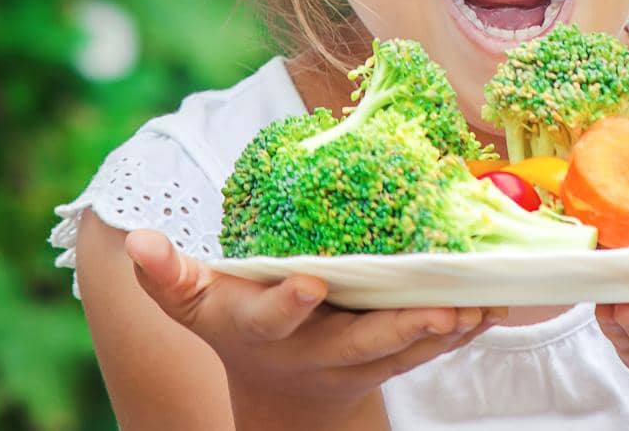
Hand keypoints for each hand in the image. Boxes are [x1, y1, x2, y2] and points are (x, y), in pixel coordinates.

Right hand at [124, 230, 506, 413]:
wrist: (281, 391)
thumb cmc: (237, 325)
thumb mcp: (196, 304)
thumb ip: (168, 274)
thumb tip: (134, 237)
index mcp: (267, 331)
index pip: (276, 319)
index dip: (290, 303)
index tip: (310, 282)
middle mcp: (318, 352)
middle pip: (362, 345)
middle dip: (398, 329)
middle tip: (437, 308)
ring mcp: (361, 360)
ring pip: (408, 350)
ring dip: (446, 330)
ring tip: (479, 304)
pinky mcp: (394, 358)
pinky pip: (434, 346)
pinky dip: (465, 327)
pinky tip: (495, 302)